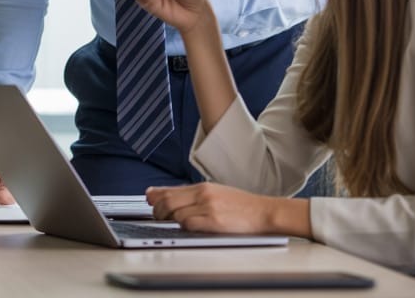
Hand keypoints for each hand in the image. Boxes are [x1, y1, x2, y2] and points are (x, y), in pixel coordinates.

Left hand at [147, 182, 307, 236]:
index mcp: (203, 187)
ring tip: (177, 224)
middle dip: (158, 211)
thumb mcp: (217, 194)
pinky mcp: (213, 220)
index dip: (155, 196)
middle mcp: (203, 194)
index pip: (170, 190)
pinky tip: (192, 228)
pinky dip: (185, 228)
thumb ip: (194, 196)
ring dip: (173, 221)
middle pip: (167, 201)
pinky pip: (188, 224)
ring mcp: (208, 206)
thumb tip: (171, 197)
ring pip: (176, 214)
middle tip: (159, 218)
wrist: (265, 212)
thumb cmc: (243, 206)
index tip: (149, 198)